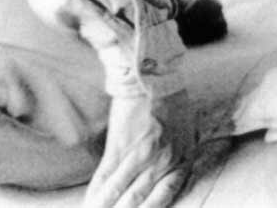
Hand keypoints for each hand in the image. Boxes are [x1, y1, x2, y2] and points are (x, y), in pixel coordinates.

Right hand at [84, 90, 193, 207]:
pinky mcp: (120, 147)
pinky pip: (106, 176)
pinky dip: (97, 193)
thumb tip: (161, 183)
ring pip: (119, 192)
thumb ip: (175, 161)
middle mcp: (162, 162)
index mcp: (182, 160)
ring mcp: (140, 155)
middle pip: (138, 200)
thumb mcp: (186, 135)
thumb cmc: (173, 106)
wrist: (155, 80)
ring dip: (105, 206)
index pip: (165, 198)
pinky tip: (90, 204)